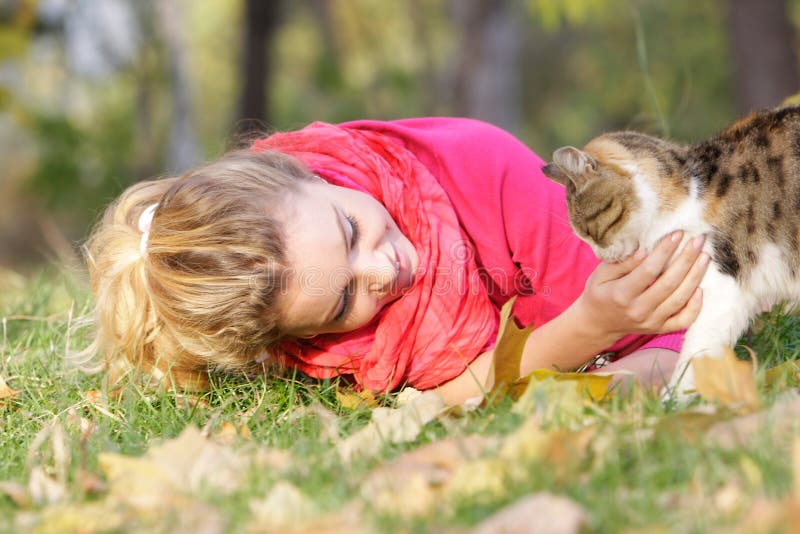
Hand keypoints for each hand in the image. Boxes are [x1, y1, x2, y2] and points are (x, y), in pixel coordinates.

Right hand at [574, 230, 709, 341]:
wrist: (598, 324)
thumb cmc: (599, 293)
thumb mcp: (601, 275)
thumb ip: (623, 264)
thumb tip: (645, 251)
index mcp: (621, 294)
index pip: (648, 270)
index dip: (664, 251)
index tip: (676, 234)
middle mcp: (638, 310)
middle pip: (669, 283)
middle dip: (686, 259)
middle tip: (698, 240)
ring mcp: (651, 322)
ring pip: (680, 299)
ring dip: (695, 277)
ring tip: (704, 257)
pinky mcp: (659, 329)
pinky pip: (684, 320)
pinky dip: (695, 307)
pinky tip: (700, 289)